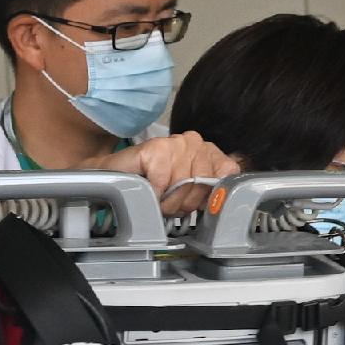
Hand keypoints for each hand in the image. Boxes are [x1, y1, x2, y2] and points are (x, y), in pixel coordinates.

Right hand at [105, 131, 238, 209]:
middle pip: (203, 183)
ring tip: (158, 196)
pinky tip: (148, 187)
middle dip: (184, 202)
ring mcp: (176, 142)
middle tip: (169, 201)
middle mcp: (195, 142)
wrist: (116, 176)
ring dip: (167, 201)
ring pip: (182, 184)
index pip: (228, 171)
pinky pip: (163, 181)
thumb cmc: (155, 187)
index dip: (211, 193)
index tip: (197, 202)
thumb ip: (209, 192)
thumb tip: (222, 201)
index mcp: (209, 152)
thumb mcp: (189, 193)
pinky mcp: (156, 147)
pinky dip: (154, 192)